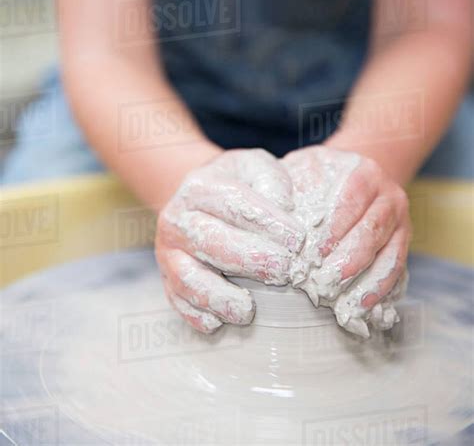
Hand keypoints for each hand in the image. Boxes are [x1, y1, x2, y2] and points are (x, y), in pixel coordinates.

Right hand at [156, 148, 304, 332]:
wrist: (198, 202)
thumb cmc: (238, 185)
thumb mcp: (255, 168)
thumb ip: (272, 180)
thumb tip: (284, 207)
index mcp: (199, 186)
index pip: (233, 202)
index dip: (267, 221)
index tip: (298, 239)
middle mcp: (177, 219)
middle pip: (211, 242)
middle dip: (251, 260)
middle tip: (286, 271)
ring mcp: (168, 252)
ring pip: (188, 278)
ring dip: (220, 297)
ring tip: (249, 309)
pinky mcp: (168, 280)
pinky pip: (178, 301)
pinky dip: (197, 314)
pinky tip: (221, 321)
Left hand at [282, 146, 410, 337]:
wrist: (356, 174)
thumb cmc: (320, 175)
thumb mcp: (302, 167)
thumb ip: (287, 181)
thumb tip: (275, 209)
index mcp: (365, 172)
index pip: (352, 199)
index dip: (334, 227)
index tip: (313, 252)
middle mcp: (389, 195)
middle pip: (373, 230)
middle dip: (349, 260)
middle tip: (325, 283)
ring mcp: (401, 221)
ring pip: (390, 254)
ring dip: (368, 282)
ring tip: (346, 305)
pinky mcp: (403, 244)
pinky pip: (397, 270)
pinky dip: (381, 291)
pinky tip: (362, 307)